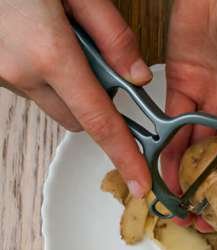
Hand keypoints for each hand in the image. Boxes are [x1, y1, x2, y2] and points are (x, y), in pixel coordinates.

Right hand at [0, 0, 151, 196]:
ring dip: (68, 86)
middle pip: (78, 117)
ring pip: (52, 102)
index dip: (125, 156)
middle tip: (99, 62)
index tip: (139, 183)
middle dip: (96, 103)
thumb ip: (114, 36)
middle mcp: (20, 71)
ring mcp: (0, 72)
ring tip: (63, 38)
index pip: (100, 121)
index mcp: (50, 54)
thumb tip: (139, 78)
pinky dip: (45, 74)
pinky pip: (30, 86)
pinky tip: (41, 40)